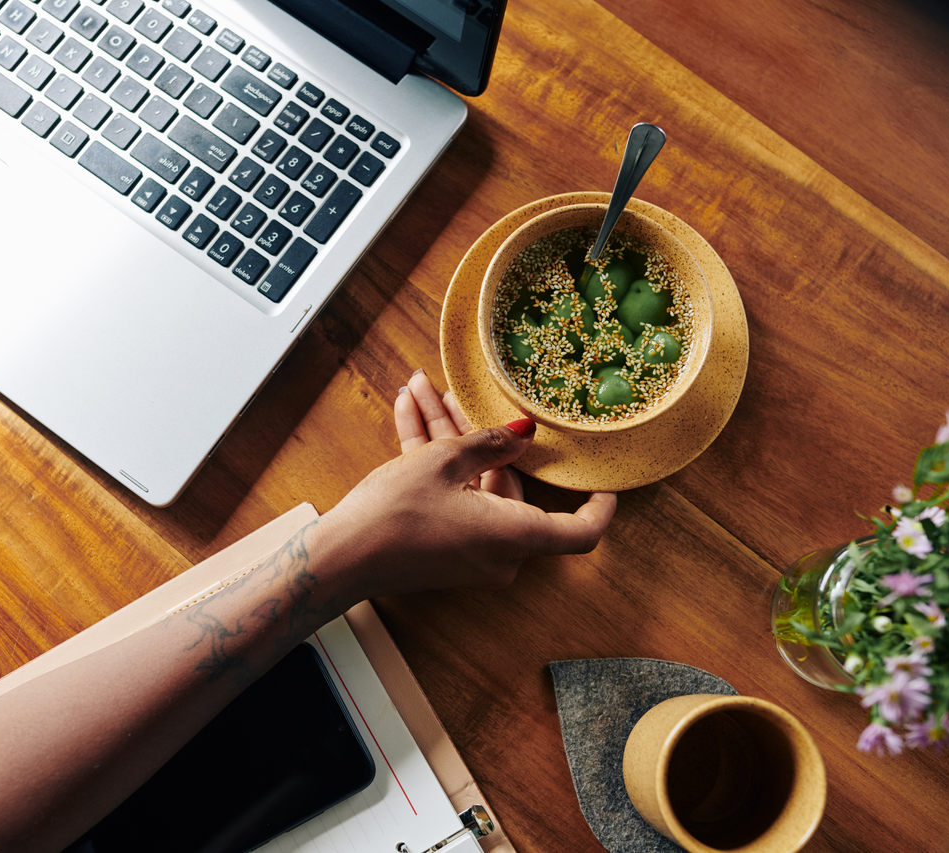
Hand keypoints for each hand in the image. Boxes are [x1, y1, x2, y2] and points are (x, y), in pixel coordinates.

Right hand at [313, 370, 616, 598]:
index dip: (599, 507)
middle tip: (455, 393)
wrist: (342, 557)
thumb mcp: (443, 463)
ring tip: (419, 390)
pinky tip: (408, 415)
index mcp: (514, 534)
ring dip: (445, 438)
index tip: (606, 483)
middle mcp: (499, 550)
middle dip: (479, 435)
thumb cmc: (396, 515)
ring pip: (471, 484)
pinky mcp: (443, 546)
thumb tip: (521, 433)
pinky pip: (451, 498)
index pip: (580, 532)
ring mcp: (469, 551)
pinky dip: (432, 462)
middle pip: (506, 485)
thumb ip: (488, 444)